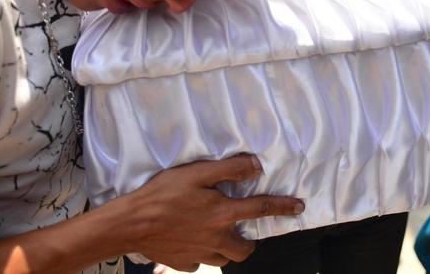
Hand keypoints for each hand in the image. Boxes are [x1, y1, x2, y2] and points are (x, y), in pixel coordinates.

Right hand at [114, 154, 303, 271]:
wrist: (131, 223)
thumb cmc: (163, 194)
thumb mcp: (197, 173)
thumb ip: (229, 169)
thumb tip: (256, 166)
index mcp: (222, 214)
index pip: (261, 208)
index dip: (283, 207)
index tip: (299, 207)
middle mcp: (216, 238)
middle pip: (244, 249)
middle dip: (249, 242)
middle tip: (241, 230)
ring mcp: (199, 254)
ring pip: (223, 258)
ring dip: (226, 248)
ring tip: (217, 235)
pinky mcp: (183, 263)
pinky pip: (199, 262)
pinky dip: (200, 254)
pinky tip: (191, 241)